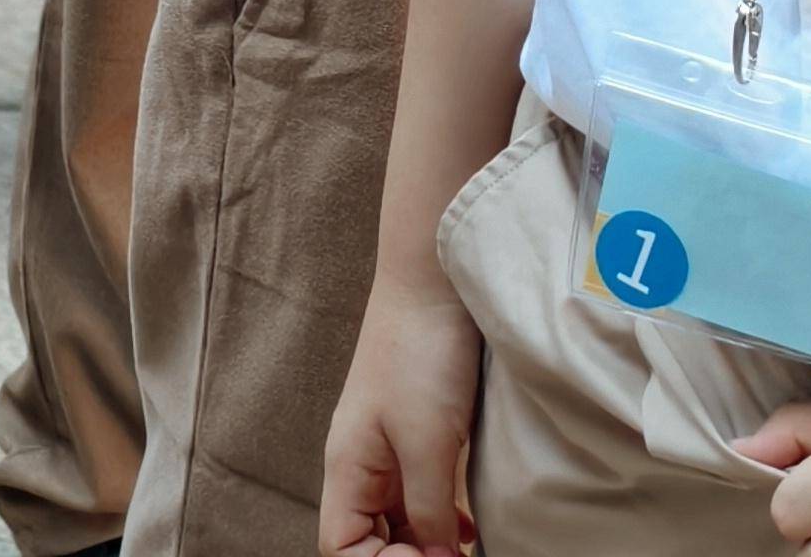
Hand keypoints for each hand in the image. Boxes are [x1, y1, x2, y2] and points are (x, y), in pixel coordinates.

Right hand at [320, 272, 484, 554]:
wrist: (434, 280)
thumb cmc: (421, 352)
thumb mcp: (429, 442)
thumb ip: (428, 508)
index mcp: (348, 467)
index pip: (342, 545)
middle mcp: (362, 463)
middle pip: (368, 537)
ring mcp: (389, 447)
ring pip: (397, 518)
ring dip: (425, 543)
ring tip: (462, 551)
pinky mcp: (418, 431)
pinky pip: (420, 494)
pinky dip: (440, 519)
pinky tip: (469, 528)